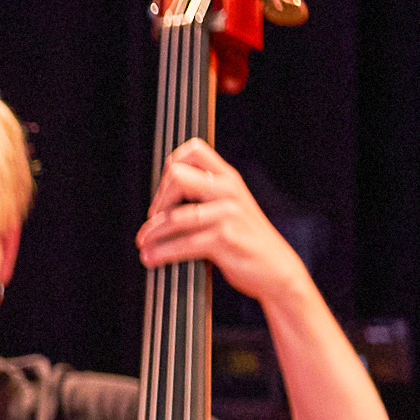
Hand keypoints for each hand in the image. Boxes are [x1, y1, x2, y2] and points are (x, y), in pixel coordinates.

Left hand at [139, 140, 312, 305]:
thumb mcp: (228, 207)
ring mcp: (228, 213)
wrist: (276, 269)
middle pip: (177, 177)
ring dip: (152, 233)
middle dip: (158, 202)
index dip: (169, 169)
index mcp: (228, 178)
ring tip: (143, 245)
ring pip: (174, 216)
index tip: (163, 196)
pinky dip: (162, 252)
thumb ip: (203, 195)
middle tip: (151, 222)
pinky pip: (183, 243)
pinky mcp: (226, 238)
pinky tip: (152, 258)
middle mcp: (229, 190)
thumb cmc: (244, 239)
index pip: (194, 150)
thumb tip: (160, 198)